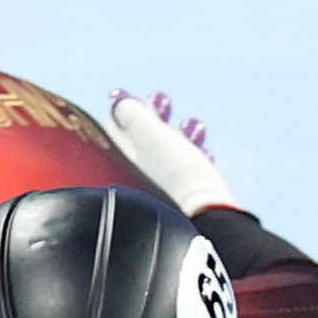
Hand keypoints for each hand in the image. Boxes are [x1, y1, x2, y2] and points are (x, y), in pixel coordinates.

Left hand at [108, 90, 237, 215]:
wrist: (203, 221)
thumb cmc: (174, 176)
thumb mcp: (150, 136)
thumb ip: (132, 115)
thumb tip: (117, 102)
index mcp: (120, 163)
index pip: (111, 130)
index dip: (120, 109)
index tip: (124, 95)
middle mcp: (134, 179)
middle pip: (138, 141)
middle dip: (151, 116)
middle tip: (161, 100)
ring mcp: (157, 193)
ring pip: (165, 155)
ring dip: (178, 133)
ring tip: (191, 124)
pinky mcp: (182, 204)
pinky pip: (185, 174)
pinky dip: (193, 157)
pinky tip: (205, 152)